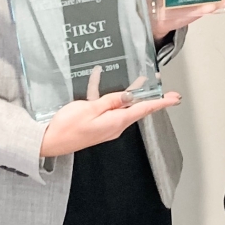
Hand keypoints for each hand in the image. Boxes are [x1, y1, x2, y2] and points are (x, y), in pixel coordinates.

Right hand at [38, 67, 180, 157]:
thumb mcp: (89, 108)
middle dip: (147, 95)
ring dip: (129, 95)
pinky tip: (103, 88)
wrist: (49, 142)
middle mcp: (115, 126)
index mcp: (116, 122)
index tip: (174, 98)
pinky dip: (111, 98)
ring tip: (135, 82)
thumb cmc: (66, 127)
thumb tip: (129, 96)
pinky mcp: (98, 126)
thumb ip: (110, 101)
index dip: (160, 102)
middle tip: (158, 84)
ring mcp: (107, 127)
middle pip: (136, 108)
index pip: (143, 109)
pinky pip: (110, 110)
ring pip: (123, 107)